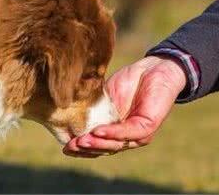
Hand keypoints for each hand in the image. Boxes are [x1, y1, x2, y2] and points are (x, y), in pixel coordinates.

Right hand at [62, 56, 186, 157]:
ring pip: (115, 145)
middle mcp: (126, 138)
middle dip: (86, 149)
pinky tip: (98, 131)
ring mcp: (138, 135)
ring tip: (81, 141)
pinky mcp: (147, 126)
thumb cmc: (130, 81)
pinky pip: (128, 132)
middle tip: (69, 146)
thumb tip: (69, 117)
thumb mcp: (105, 97)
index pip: (97, 146)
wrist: (154, 68)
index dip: (81, 149)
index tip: (65, 147)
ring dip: (97, 144)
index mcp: (114, 132)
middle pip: (104, 149)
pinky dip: (112, 133)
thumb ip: (93, 110)